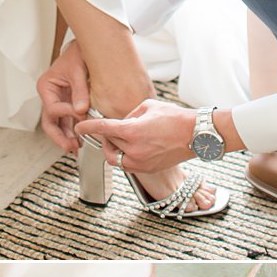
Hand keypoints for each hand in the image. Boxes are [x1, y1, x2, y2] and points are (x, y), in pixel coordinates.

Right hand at [37, 42, 89, 153]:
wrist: (85, 48)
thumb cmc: (77, 54)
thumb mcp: (78, 69)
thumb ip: (79, 90)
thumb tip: (81, 110)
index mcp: (46, 87)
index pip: (52, 107)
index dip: (66, 113)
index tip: (80, 114)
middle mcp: (50, 96)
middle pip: (49, 122)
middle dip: (59, 136)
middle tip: (69, 146)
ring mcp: (58, 102)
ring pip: (58, 125)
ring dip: (67, 137)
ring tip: (76, 148)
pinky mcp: (68, 104)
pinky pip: (68, 121)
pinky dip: (74, 130)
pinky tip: (81, 140)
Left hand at [76, 98, 196, 176]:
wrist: (197, 135)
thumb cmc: (175, 118)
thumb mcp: (148, 107)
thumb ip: (129, 114)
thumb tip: (120, 122)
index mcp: (132, 132)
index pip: (102, 129)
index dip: (87, 127)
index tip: (79, 127)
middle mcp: (133, 150)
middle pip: (108, 143)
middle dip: (106, 136)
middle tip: (111, 129)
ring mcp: (140, 162)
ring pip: (115, 157)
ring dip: (114, 148)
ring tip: (122, 140)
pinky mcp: (146, 169)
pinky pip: (126, 165)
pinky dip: (125, 156)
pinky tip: (133, 147)